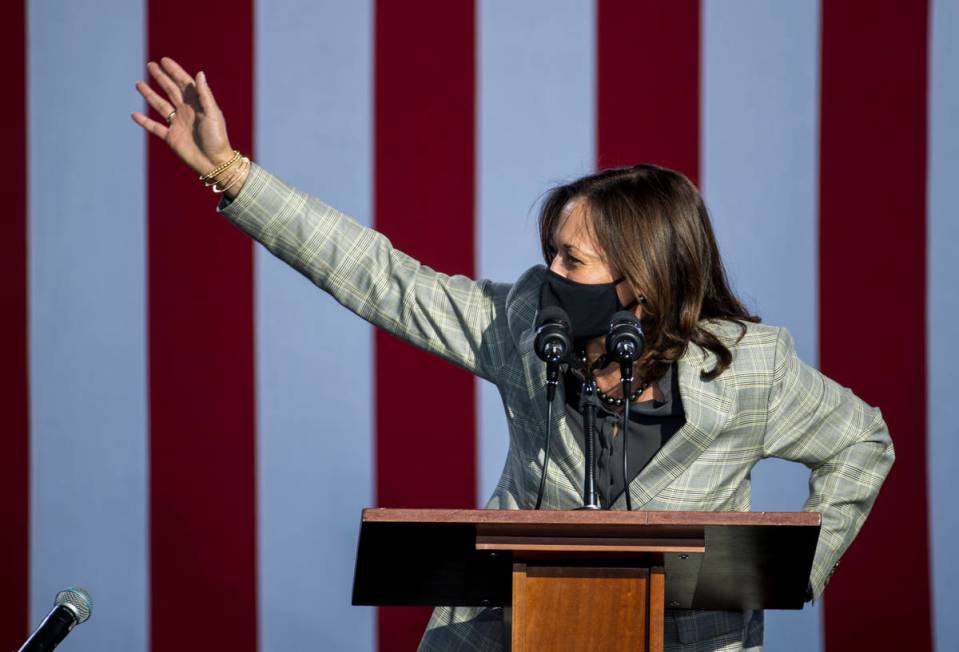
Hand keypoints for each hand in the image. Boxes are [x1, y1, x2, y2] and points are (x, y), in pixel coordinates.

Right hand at [131, 57, 233, 176]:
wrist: (214, 163)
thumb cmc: (217, 138)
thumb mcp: (213, 114)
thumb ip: (204, 95)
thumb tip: (199, 73)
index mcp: (198, 104)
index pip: (184, 83)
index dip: (175, 71)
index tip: (164, 60)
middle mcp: (186, 111)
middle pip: (171, 90)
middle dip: (161, 77)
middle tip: (150, 65)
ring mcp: (177, 124)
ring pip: (160, 105)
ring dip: (150, 94)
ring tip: (139, 83)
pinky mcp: (171, 137)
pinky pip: (155, 127)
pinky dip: (144, 121)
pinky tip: (134, 114)